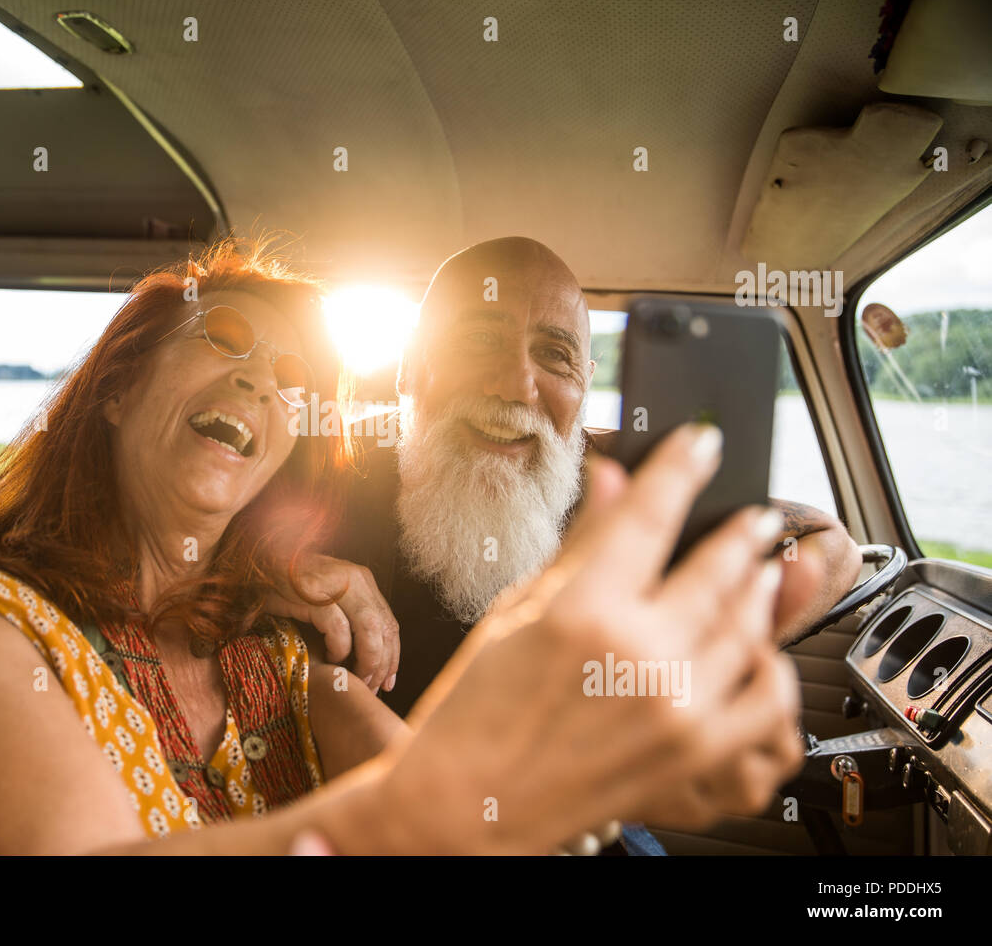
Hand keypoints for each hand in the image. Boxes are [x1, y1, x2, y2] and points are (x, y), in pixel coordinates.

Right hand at [264, 554, 399, 692]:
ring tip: (356, 677)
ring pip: (369, 629)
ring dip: (366, 660)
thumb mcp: (327, 596)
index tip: (388, 682)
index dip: (392, 656)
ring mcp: (336, 584)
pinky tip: (331, 658)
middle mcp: (355, 579)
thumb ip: (350, 615)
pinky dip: (338, 648)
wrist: (259, 560)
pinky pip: (338, 628)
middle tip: (373, 687)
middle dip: (382, 663)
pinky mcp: (314, 592)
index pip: (389, 622)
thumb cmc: (291, 585)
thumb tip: (371, 654)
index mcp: (361, 580)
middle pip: (384, 628)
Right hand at [375, 422, 810, 853]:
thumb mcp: (518, 610)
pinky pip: (765, 696)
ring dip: (761, 587)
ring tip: (762, 568)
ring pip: (748, 626)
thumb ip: (580, 543)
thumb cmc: (478, 711)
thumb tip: (611, 478)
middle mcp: (638, 654)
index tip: (700, 443)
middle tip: (754, 515)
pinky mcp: (697, 752)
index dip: (681, 468)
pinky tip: (763, 646)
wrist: (474, 804)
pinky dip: (772, 665)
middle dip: (741, 530)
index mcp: (582, 610)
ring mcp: (676, 706)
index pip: (650, 514)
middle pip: (717, 567)